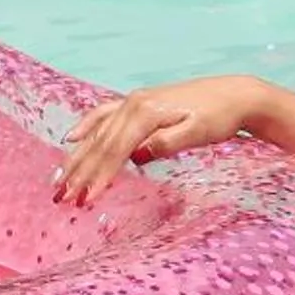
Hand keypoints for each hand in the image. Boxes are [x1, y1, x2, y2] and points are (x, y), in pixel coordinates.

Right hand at [54, 76, 267, 204]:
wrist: (234, 95)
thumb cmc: (219, 117)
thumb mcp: (198, 133)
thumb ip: (168, 143)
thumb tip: (137, 156)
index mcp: (146, 113)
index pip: (115, 150)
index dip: (99, 176)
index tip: (85, 199)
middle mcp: (134, 104)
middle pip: (100, 143)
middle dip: (80, 172)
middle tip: (62, 198)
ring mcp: (134, 102)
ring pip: (98, 132)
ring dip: (78, 156)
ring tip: (59, 179)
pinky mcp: (138, 103)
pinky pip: (104, 115)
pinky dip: (86, 126)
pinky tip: (71, 137)